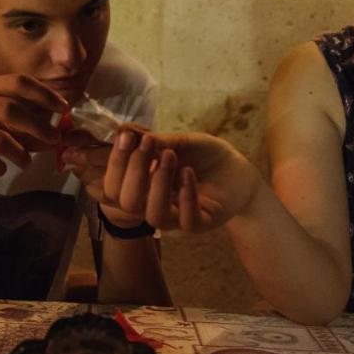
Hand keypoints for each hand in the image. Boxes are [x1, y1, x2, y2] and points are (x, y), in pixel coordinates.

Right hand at [67, 127, 262, 232]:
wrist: (239, 171)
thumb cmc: (205, 156)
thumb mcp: (180, 141)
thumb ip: (155, 139)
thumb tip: (123, 129)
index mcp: (142, 187)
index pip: (113, 186)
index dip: (115, 164)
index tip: (126, 137)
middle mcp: (154, 204)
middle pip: (126, 203)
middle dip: (134, 171)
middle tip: (150, 145)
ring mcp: (177, 217)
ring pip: (153, 216)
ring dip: (158, 184)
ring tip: (171, 156)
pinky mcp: (200, 223)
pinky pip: (186, 221)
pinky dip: (186, 195)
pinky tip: (189, 173)